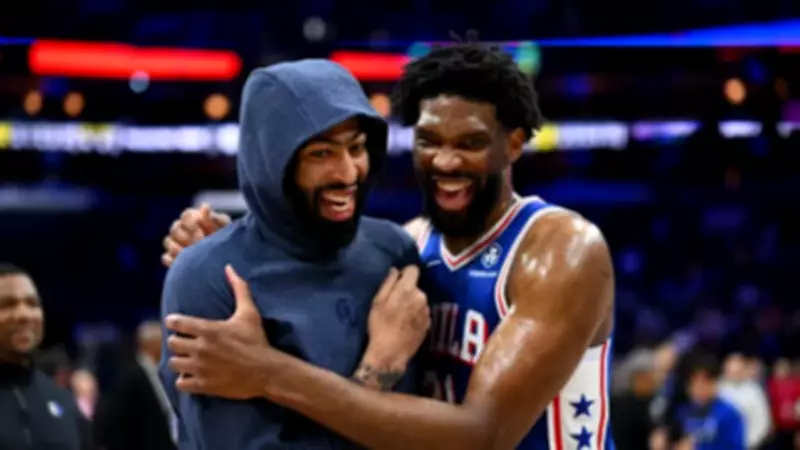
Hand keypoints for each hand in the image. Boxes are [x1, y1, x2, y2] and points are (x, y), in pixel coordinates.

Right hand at [161, 204, 230, 266]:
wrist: (226, 256)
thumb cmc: (225, 237)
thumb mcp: (224, 227)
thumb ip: (215, 218)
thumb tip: (205, 206)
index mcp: (193, 218)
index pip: (185, 215)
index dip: (192, 223)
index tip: (202, 231)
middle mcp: (181, 229)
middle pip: (174, 229)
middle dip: (186, 236)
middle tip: (199, 244)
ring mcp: (175, 243)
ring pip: (168, 242)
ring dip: (178, 248)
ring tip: (192, 253)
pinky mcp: (173, 258)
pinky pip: (166, 257)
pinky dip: (173, 260)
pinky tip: (186, 263)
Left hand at [164, 265, 274, 398]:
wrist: (266, 371)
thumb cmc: (257, 341)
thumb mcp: (249, 313)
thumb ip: (239, 288)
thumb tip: (229, 267)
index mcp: (208, 330)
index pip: (176, 322)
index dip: (174, 322)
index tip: (178, 323)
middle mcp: (200, 349)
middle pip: (172, 343)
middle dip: (177, 341)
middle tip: (186, 341)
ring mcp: (200, 368)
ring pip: (174, 363)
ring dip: (180, 360)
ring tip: (188, 358)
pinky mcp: (203, 385)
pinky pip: (181, 383)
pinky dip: (184, 379)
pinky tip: (193, 374)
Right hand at [364, 266, 429, 369]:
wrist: (391, 353)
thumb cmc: (380, 326)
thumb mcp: (377, 302)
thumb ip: (388, 283)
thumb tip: (395, 270)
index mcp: (408, 289)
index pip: (413, 269)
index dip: (405, 273)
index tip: (398, 281)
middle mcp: (422, 297)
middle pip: (415, 287)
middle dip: (407, 291)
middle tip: (395, 303)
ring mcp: (427, 311)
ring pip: (419, 300)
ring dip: (412, 304)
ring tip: (401, 316)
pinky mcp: (429, 323)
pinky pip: (422, 312)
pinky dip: (416, 315)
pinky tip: (407, 325)